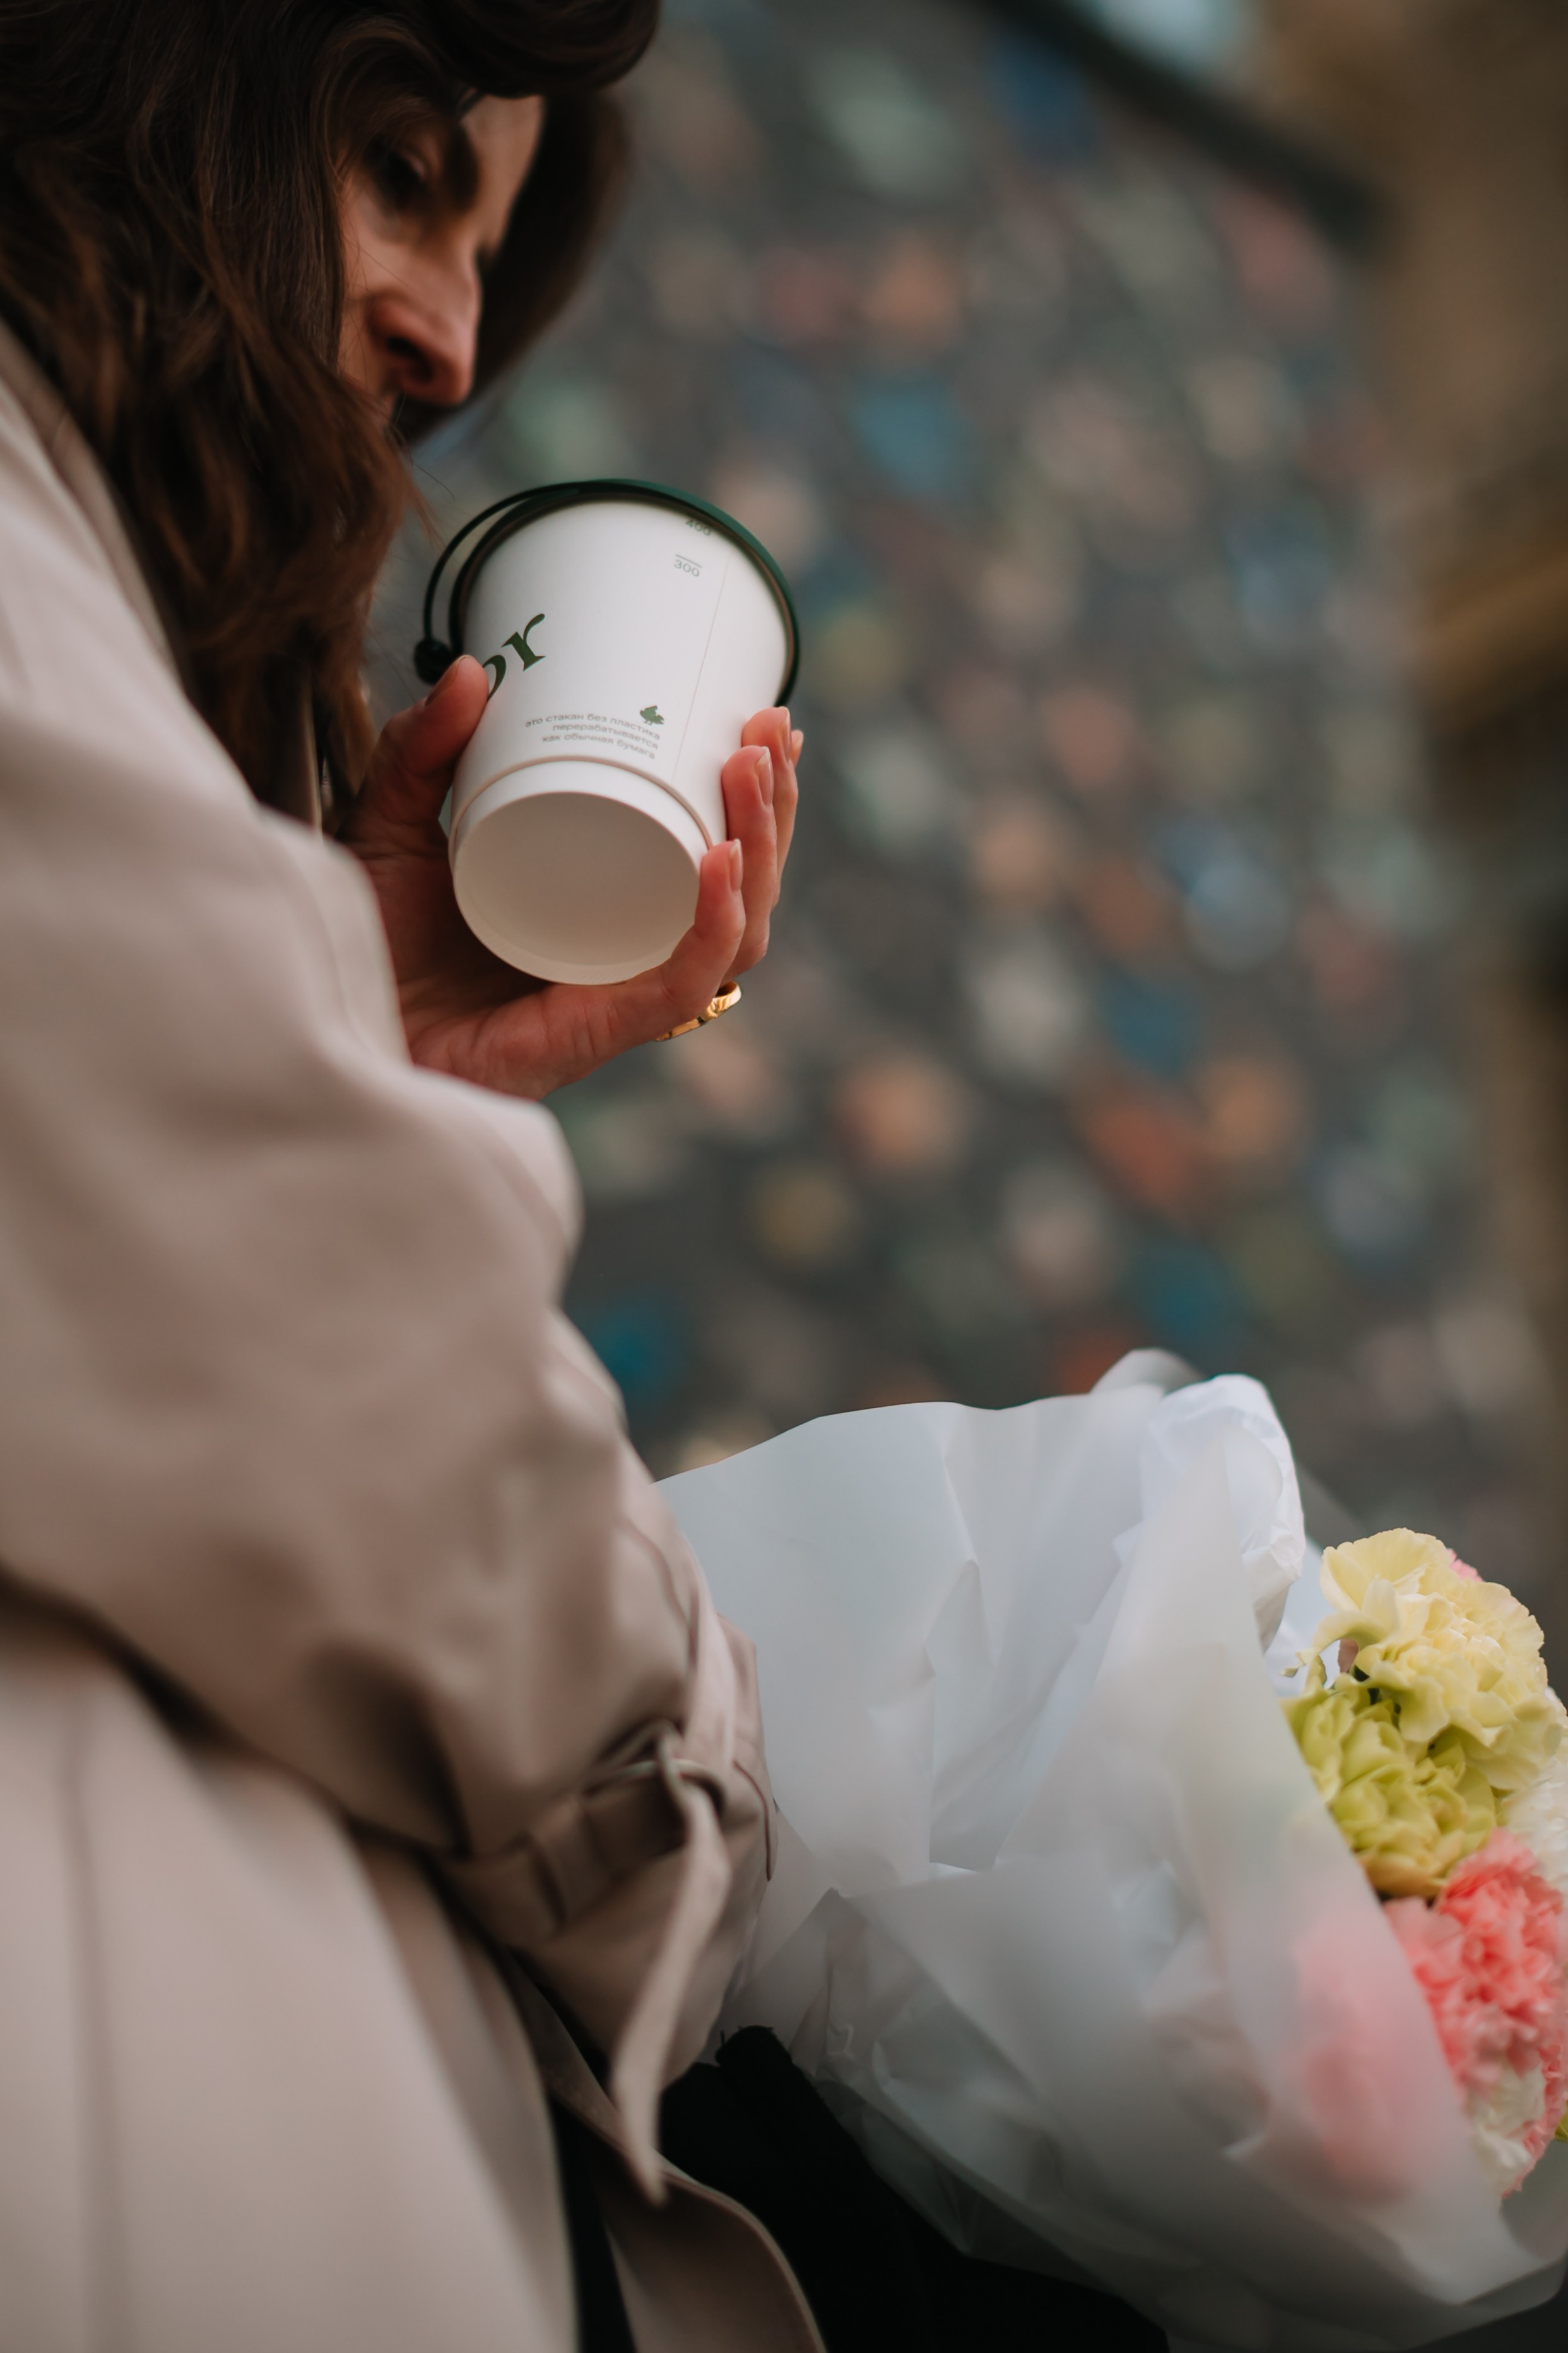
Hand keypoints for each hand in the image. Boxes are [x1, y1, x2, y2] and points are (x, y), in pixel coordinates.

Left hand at [341, 656, 800, 1098]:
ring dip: (759, 853)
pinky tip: (718, 863)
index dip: (757, 800)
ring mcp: (614, 1000)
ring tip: (745, 773)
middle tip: (765, 730)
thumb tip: (474, 668)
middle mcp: (624, 960)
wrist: (321, 1025)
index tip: (763, 722)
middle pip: (742, 894)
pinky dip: (709, 928)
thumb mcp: (390, 823)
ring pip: (732, 939)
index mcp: (606, 916)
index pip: (715, 861)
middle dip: (771, 809)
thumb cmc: (364, 950)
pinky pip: (676, 987)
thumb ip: (419, 750)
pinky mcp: (591, 1033)